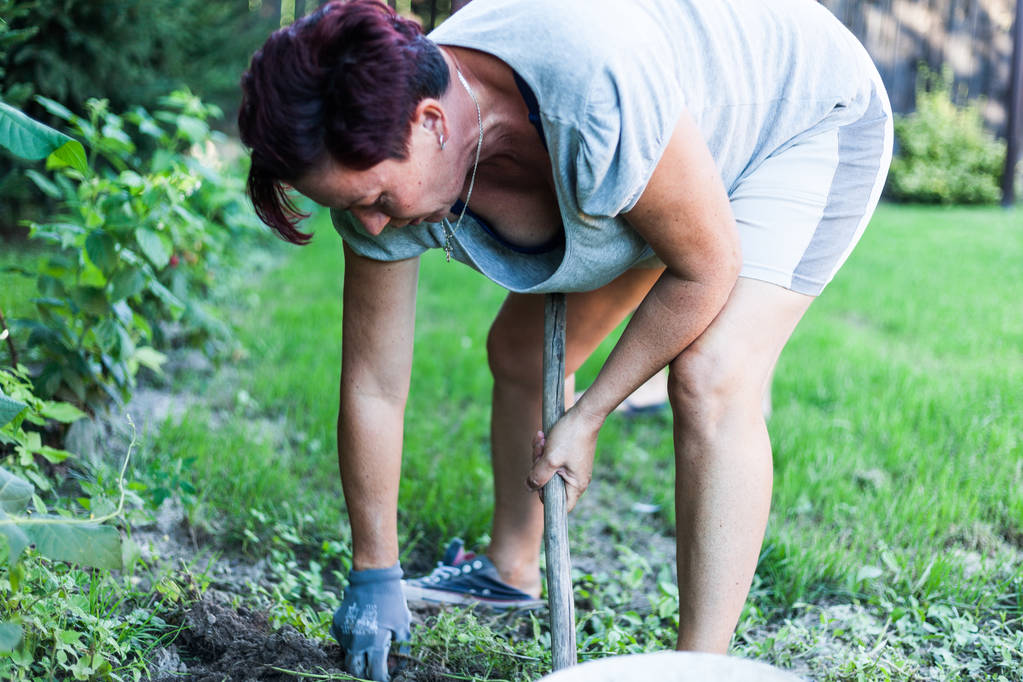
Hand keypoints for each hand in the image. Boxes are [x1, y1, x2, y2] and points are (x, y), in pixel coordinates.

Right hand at [331, 563, 410, 680]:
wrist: (373, 577)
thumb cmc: (392, 601)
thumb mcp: (403, 624)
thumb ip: (401, 648)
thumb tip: (398, 667)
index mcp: (374, 643)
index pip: (374, 673)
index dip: (381, 677)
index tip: (385, 675)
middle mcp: (356, 642)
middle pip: (355, 670)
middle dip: (364, 672)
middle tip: (374, 666)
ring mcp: (343, 633)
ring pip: (347, 655)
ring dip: (357, 656)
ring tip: (369, 645)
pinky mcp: (336, 625)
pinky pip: (342, 641)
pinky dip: (350, 642)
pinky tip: (361, 631)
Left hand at [526, 407, 602, 511]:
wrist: (584, 414)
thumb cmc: (571, 437)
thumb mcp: (550, 459)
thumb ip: (538, 477)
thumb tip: (529, 487)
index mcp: (576, 485)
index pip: (560, 505)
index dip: (545, 497)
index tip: (537, 480)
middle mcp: (576, 479)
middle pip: (549, 484)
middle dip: (538, 468)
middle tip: (539, 452)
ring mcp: (572, 467)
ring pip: (548, 469)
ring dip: (540, 455)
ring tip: (541, 439)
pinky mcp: (568, 456)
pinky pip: (551, 458)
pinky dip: (545, 449)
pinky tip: (542, 436)